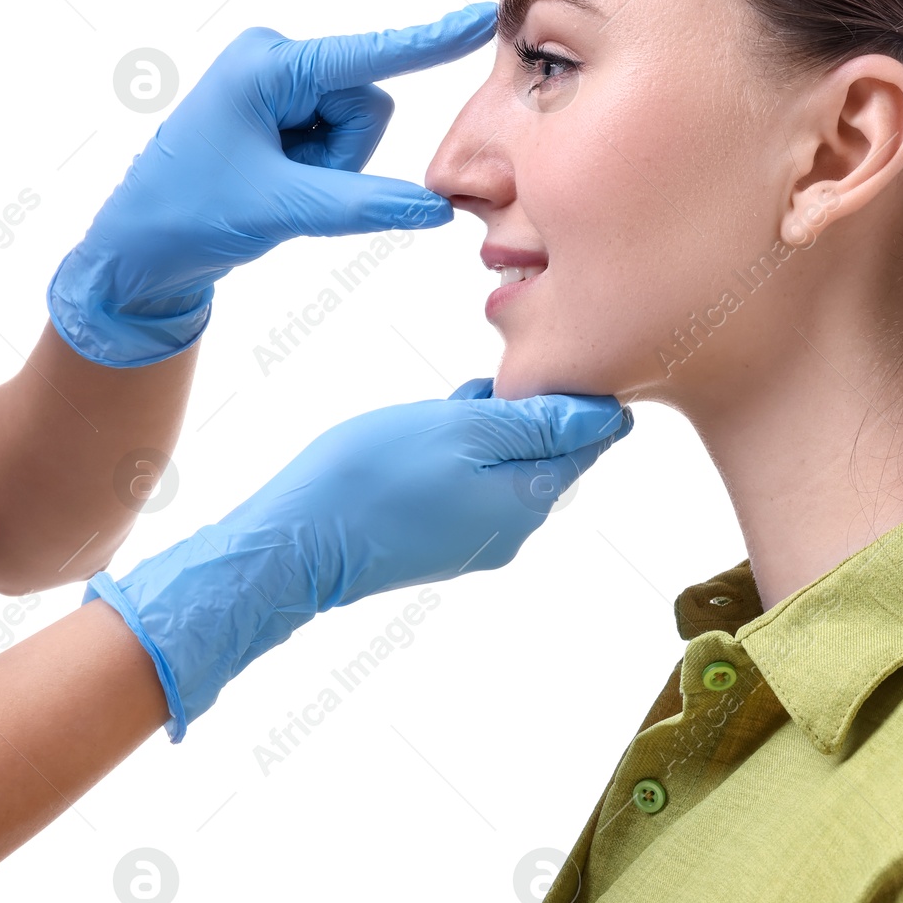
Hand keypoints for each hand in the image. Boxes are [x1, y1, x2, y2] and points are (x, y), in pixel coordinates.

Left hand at [48, 3, 498, 366]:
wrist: (139, 249)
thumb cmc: (190, 215)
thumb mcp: (282, 209)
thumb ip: (363, 206)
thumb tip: (436, 210)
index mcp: (267, 66)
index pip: (367, 57)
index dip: (430, 42)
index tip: (482, 17)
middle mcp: (276, 62)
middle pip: (367, 104)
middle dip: (345, 155)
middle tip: (289, 184)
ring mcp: (279, 86)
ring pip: (359, 126)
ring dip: (333, 168)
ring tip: (277, 185)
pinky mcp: (283, 111)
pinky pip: (340, 139)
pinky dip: (323, 171)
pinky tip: (277, 182)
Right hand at [83, 381, 633, 740]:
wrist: (293, 541)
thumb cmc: (376, 475)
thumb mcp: (466, 430)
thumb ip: (540, 424)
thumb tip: (609, 415)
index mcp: (530, 501)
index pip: (590, 441)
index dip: (576, 394)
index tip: (540, 361)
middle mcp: (514, 528)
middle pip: (549, 449)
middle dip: (526, 407)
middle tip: (483, 382)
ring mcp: (475, 537)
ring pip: (507, 460)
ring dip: (489, 423)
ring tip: (453, 402)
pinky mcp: (439, 537)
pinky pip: (473, 480)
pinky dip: (460, 446)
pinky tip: (431, 429)